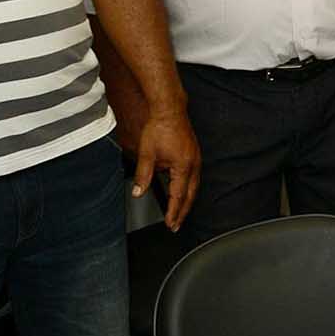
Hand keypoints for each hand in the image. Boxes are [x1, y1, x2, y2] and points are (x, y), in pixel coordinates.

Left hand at [132, 103, 201, 231]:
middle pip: (190, 195)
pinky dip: (189, 188)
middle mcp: (193, 164)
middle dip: (183, 211)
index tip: (171, 224)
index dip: (174, 211)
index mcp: (183, 166)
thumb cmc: (160, 128)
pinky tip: (182, 190)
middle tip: (177, 225)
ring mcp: (195, 159)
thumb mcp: (147, 154)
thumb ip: (143, 175)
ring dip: (187, 200)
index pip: (178, 195)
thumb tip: (139, 192)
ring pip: (194, 186)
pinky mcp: (193, 154)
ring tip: (180, 211)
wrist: (169, 110)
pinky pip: (194, 177)